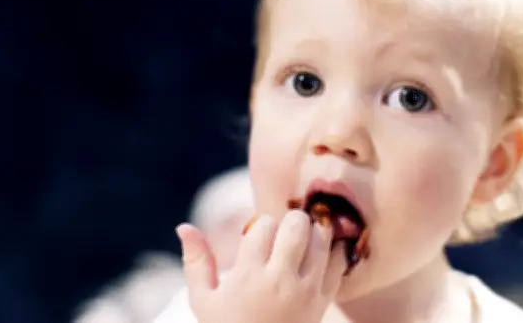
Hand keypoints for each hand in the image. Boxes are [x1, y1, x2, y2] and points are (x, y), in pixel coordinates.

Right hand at [178, 210, 346, 322]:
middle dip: (290, 221)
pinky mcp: (324, 300)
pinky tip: (319, 255)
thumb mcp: (203, 300)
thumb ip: (196, 261)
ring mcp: (306, 290)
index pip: (264, 225)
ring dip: (313, 232)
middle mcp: (280, 280)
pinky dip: (333, 251)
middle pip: (296, 225)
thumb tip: (183, 226)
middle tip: (284, 233)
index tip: (257, 238)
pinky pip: (339, 261)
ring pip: (321, 238)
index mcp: (248, 276)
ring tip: (302, 241)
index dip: (260, 226)